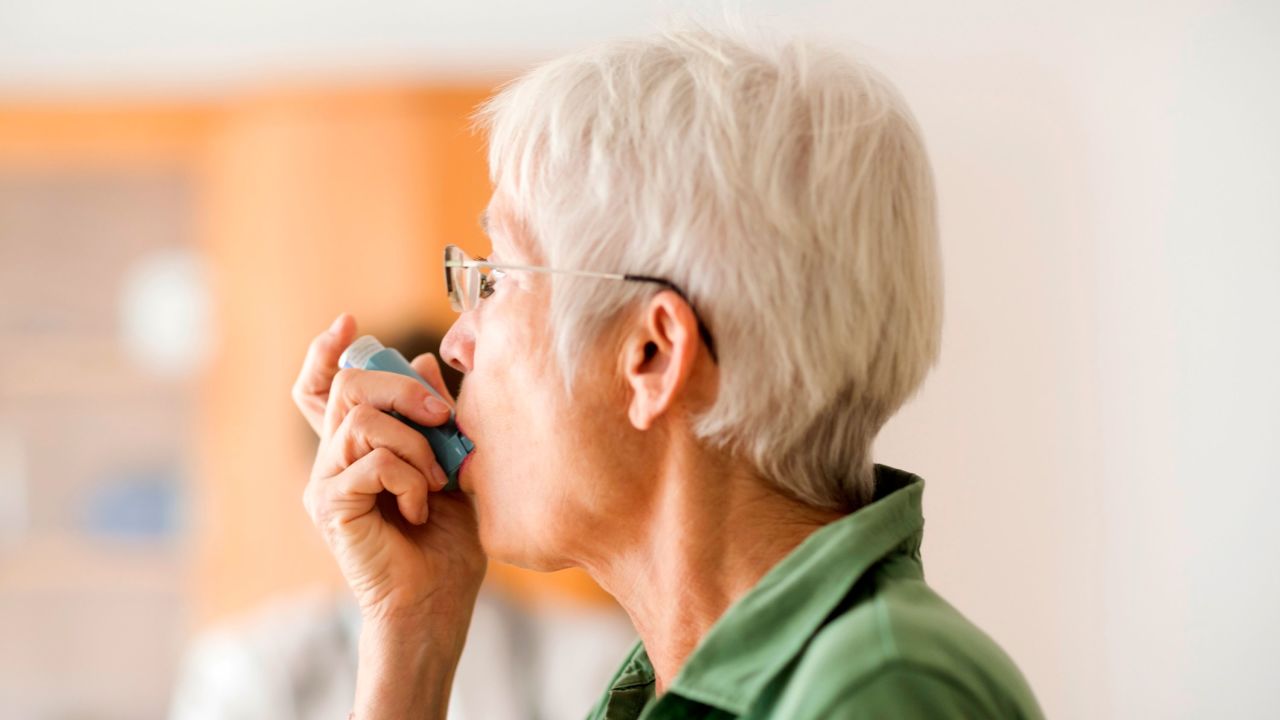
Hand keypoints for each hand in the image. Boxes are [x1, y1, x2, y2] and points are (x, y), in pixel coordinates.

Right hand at [291, 313, 485, 620]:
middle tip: (444, 419)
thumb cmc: (446, 541)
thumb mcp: (450, 463)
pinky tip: (420, 507)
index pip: (322, 387)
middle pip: (347, 388)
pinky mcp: (330, 507)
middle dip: (403, 389)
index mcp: (356, 448)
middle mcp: (332, 460)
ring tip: (435, 480)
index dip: (326, 350)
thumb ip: (433, 416)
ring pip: (360, 421)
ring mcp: (326, 483)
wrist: (437, 601)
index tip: (347, 321)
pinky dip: (408, 478)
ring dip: (413, 443)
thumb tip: (424, 358)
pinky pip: (370, 462)